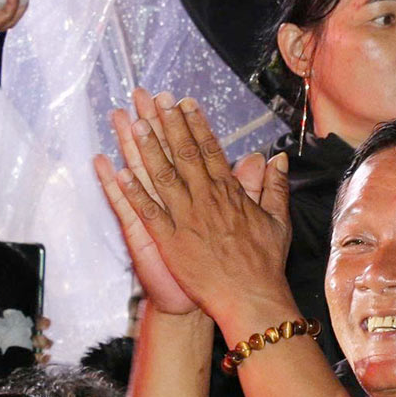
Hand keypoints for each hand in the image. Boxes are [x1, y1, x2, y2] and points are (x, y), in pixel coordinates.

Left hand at [94, 88, 292, 331]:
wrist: (250, 297)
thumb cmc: (264, 262)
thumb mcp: (277, 219)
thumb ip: (274, 186)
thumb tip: (276, 157)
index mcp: (230, 193)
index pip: (209, 150)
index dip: (195, 124)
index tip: (184, 103)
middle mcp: (206, 200)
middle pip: (183, 154)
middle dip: (168, 124)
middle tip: (154, 99)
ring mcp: (186, 219)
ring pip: (163, 176)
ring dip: (147, 148)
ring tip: (134, 123)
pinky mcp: (170, 240)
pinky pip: (148, 211)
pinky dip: (133, 191)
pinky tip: (118, 172)